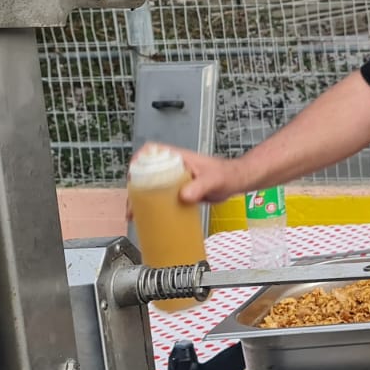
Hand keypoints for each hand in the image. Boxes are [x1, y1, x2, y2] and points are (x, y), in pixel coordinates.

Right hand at [127, 143, 247, 209]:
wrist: (237, 183)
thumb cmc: (227, 175)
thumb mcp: (214, 180)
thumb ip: (201, 186)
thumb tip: (183, 196)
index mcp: (178, 158)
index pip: (152, 151)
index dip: (139, 160)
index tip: (133, 176)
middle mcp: (173, 167)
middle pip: (146, 171)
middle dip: (135, 187)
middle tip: (132, 205)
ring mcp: (175, 179)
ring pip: (152, 186)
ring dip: (141, 199)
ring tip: (135, 215)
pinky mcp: (179, 191)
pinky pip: (162, 196)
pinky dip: (154, 206)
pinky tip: (149, 218)